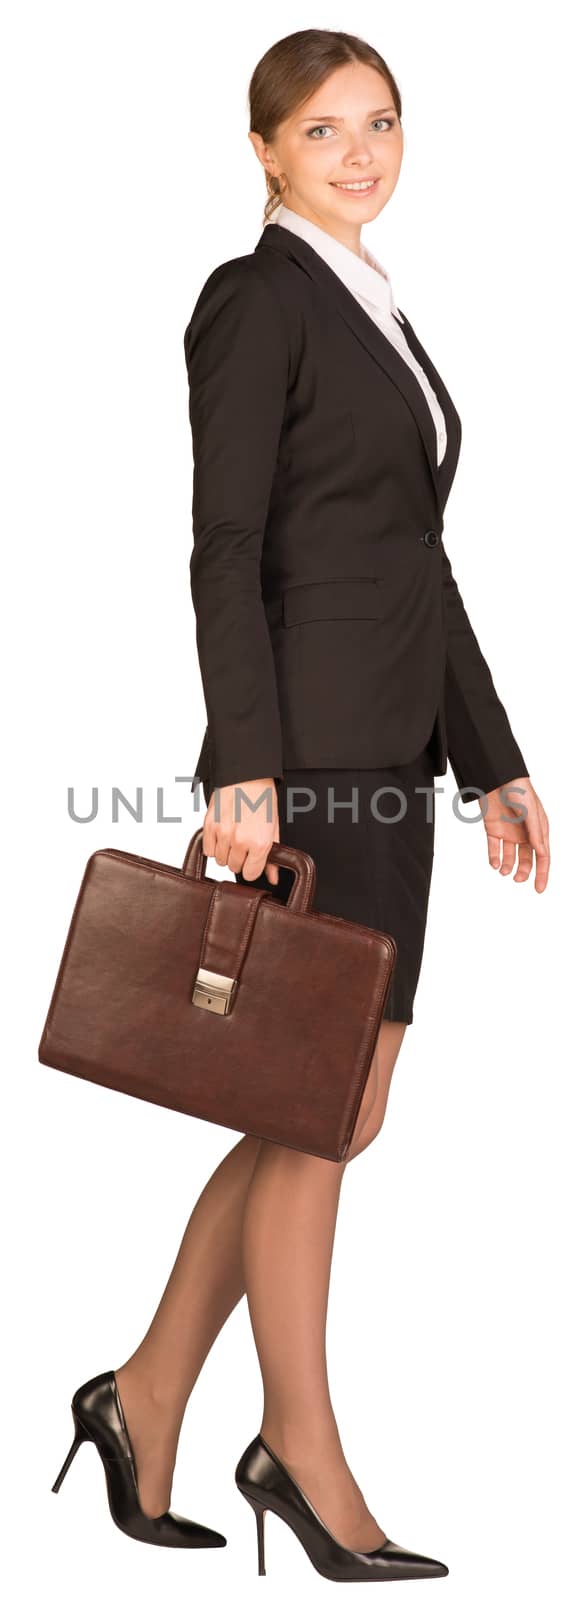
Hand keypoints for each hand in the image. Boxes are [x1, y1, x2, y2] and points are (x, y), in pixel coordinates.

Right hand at [202, 776, 280, 884]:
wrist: (247, 776)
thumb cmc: (262, 799)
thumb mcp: (273, 828)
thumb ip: (272, 856)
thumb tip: (273, 878)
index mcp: (260, 843)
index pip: (250, 874)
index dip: (251, 868)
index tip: (252, 860)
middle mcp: (240, 840)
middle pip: (234, 868)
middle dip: (239, 859)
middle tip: (243, 844)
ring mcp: (223, 833)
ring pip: (220, 861)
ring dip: (226, 853)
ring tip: (233, 837)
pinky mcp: (209, 826)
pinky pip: (207, 850)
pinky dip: (214, 846)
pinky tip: (222, 834)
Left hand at [479, 775, 549, 891]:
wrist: (495, 776)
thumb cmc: (518, 790)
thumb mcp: (530, 812)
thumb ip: (535, 834)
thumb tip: (542, 854)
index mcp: (539, 829)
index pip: (543, 856)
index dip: (542, 873)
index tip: (539, 889)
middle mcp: (524, 833)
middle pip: (527, 859)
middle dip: (524, 872)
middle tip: (518, 880)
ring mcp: (509, 832)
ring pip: (510, 857)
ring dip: (508, 866)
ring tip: (504, 871)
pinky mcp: (493, 829)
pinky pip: (494, 849)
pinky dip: (494, 858)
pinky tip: (494, 864)